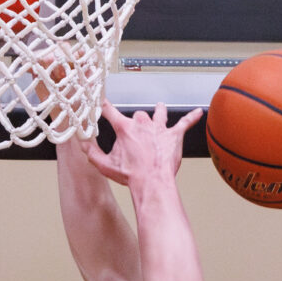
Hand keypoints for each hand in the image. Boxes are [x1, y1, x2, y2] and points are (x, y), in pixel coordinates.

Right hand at [82, 101, 202, 185]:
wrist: (152, 182)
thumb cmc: (132, 175)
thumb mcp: (105, 166)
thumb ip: (92, 154)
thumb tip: (83, 145)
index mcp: (125, 128)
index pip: (109, 111)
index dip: (103, 104)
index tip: (100, 98)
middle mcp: (142, 124)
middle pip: (137, 115)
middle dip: (135, 121)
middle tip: (134, 129)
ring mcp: (159, 128)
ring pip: (159, 113)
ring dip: (158, 112)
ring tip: (159, 108)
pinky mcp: (174, 136)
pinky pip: (185, 123)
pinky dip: (191, 117)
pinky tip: (198, 113)